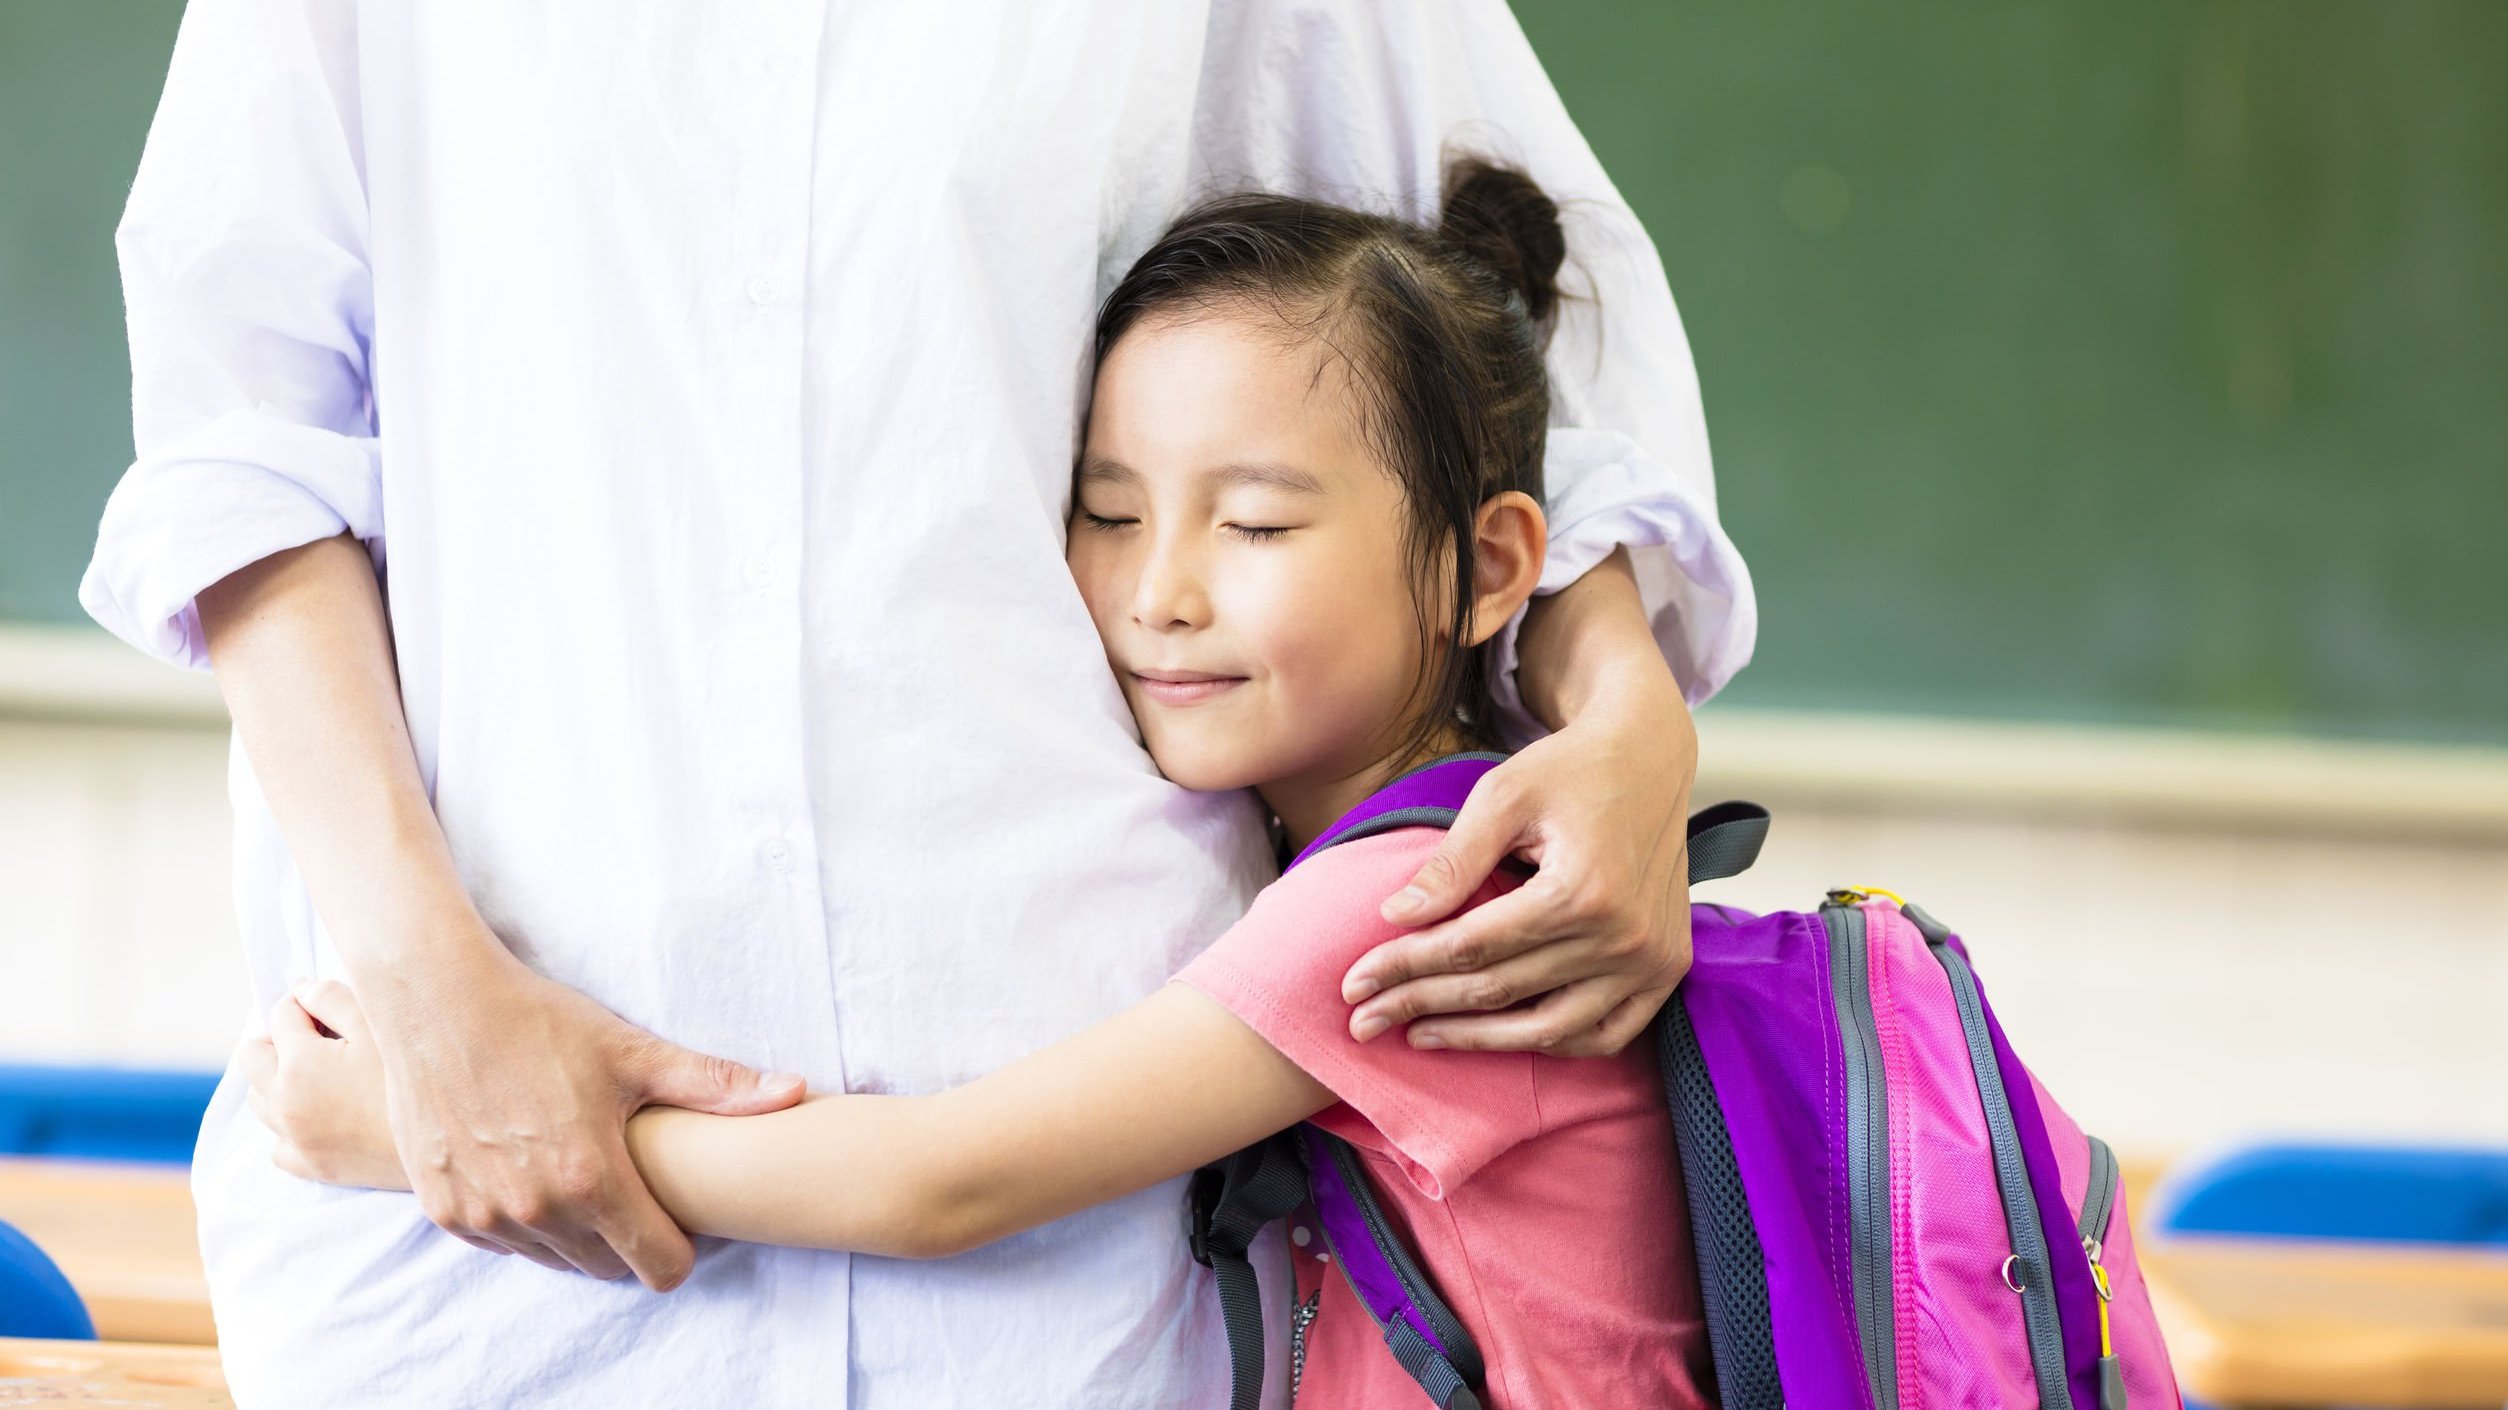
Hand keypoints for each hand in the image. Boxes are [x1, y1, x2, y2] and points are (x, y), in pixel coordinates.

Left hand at [240, 981, 407, 1190]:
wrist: (442, 1142)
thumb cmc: (413, 1081)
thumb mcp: (378, 1027)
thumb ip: (332, 999)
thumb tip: (302, 990)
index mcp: (300, 1062)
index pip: (281, 1013)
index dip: (304, 1001)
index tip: (326, 1003)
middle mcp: (284, 1102)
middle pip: (252, 1054)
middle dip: (277, 1037)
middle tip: (314, 1035)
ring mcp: (293, 1138)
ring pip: (258, 1098)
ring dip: (276, 1079)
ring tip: (316, 1073)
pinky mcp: (309, 1165)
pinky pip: (276, 1142)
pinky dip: (287, 1125)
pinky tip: (318, 1115)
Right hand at [351, 944, 802, 1290]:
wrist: (438, 1002)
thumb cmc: (541, 1022)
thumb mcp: (633, 1051)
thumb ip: (716, 1085)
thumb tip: (796, 1093)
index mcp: (591, 1179)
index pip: (659, 1267)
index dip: (680, 1247)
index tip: (681, 1216)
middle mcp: (535, 1211)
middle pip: (609, 1269)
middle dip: (631, 1240)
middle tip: (635, 1186)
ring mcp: (485, 1216)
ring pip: (557, 1260)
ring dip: (578, 1234)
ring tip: (584, 1173)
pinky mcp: (444, 1212)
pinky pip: (507, 1244)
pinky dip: (527, 1223)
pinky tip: (533, 1171)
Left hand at [1341, 675, 1696, 1056]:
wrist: (1649, 756)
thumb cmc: (1568, 768)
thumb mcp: (1502, 795)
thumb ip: (1452, 861)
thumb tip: (1394, 917)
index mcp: (1582, 891)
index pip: (1471, 947)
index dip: (1405, 967)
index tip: (1352, 983)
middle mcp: (1623, 937)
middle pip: (1500, 990)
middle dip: (1421, 1005)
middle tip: (1363, 1020)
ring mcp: (1651, 961)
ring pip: (1548, 1031)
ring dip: (1476, 1040)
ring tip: (1418, 1034)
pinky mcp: (1665, 969)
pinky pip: (1603, 1035)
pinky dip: (1549, 1044)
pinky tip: (1498, 1037)